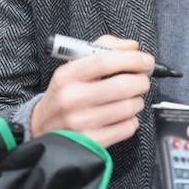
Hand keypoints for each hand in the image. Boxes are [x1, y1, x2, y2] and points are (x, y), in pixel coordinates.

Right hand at [30, 35, 152, 144]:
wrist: (42, 126)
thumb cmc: (66, 92)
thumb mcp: (75, 66)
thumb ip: (104, 48)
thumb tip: (133, 47)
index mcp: (67, 75)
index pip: (105, 61)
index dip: (132, 60)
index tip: (146, 61)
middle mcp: (71, 98)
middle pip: (121, 86)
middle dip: (140, 81)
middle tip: (141, 80)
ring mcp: (80, 122)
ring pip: (128, 107)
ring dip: (137, 101)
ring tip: (130, 99)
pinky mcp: (90, 142)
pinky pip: (126, 128)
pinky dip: (131, 121)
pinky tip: (122, 117)